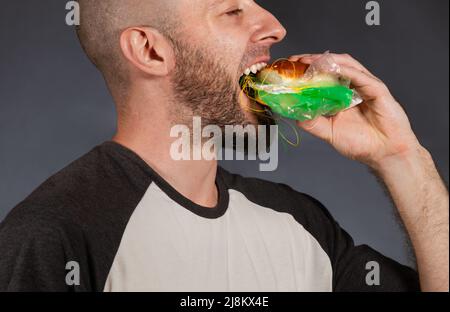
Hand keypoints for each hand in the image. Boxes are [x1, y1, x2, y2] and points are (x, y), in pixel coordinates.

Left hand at [290, 53, 421, 167]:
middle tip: (296, 60)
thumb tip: (295, 114)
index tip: (291, 67)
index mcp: (341, 95)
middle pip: (332, 65)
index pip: (323, 75)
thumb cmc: (362, 143)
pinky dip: (344, 70)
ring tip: (309, 61)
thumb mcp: (329, 133)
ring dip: (326, 60)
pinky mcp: (377, 89)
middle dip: (313, 60)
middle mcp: (352, 87)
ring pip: (345, 64)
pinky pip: (359, 76)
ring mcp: (365, 86)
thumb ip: (313, 123)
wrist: (384, 153)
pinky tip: (331, 69)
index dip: (307, 69)